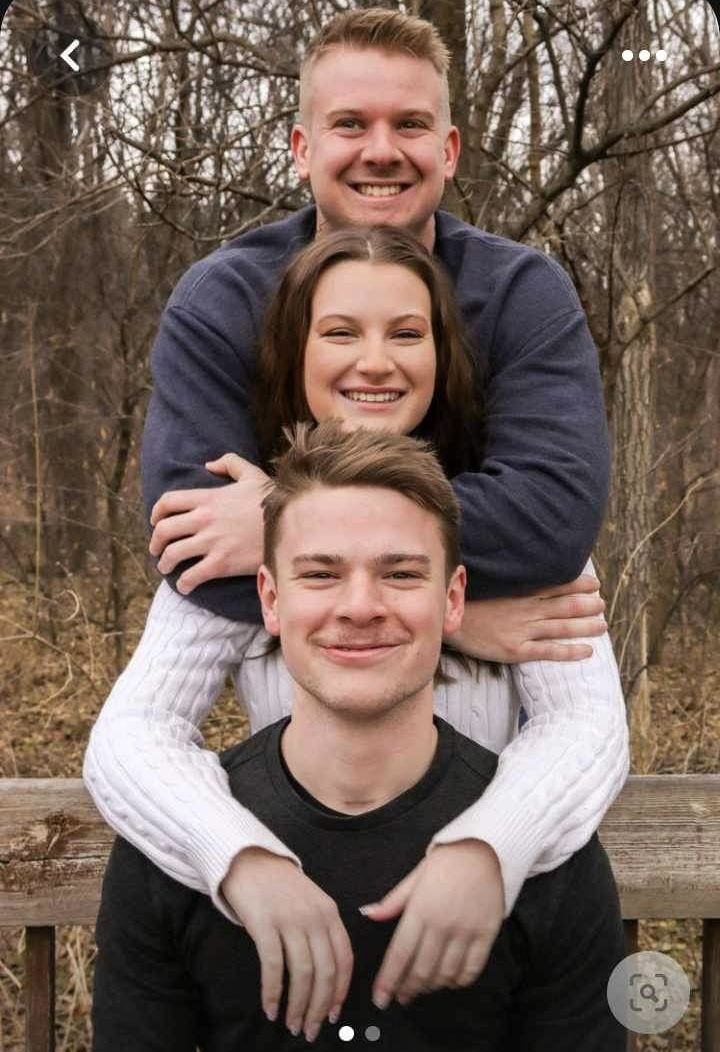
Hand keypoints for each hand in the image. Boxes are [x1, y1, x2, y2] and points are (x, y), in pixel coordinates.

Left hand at [148, 454, 270, 592]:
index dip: (156, 513)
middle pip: (164, 530)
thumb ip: (230, 463)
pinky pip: (192, 576)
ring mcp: (211, 542)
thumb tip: (209, 465)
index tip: (154, 523)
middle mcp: (204, 519)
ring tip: (166, 569)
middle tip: (157, 551)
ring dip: (165, 564)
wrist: (290, 526)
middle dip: (155, 543)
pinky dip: (183, 584)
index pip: (168, 502)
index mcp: (208, 498)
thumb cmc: (272, 501)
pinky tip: (185, 586)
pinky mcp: (221, 563)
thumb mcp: (252, 474)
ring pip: (173, 555)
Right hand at [222, 848, 353, 1042]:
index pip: (344, 959)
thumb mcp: (312, 901)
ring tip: (292, 1024)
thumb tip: (328, 973)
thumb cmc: (279, 885)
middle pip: (325, 972)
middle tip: (311, 1030)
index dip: (341, 991)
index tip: (334, 1015)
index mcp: (330, 912)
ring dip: (298, 1006)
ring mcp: (290, 920)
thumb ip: (322, 929)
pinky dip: (273, 992)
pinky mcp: (265, 924)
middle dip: (320, 1007)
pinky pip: (273, 967)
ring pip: (302, 974)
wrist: (248, 859)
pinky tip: (270, 1008)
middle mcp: (315, 917)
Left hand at [362, 841, 503, 1007]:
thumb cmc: (444, 863)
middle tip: (401, 997)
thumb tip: (368, 914)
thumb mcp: (414, 877)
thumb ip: (392, 902)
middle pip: (421, 970)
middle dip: (408, 989)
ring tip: (423, 987)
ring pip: (445, 974)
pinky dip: (458, 981)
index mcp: (420, 909)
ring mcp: (466, 930)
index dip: (388, 980)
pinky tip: (450, 980)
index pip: (400, 954)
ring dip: (431, 986)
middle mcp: (442, 923)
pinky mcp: (486, 934)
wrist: (482, 849)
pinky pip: (471, 969)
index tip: (380, 999)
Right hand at [444, 573, 605, 662]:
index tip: (594, 583)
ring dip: (586, 626)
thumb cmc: (465, 598)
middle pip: (565, 606)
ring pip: (562, 627)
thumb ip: (508, 576)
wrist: (445, 618)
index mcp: (520, 591)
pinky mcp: (516, 649)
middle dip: (588, 605)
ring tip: (602, 625)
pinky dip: (570, 651)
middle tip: (602, 604)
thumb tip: (522, 567)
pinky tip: (587, 650)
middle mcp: (526, 609)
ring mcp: (523, 630)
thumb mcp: (488, 579)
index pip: (556, 585)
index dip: (578, 584)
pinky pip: (549, 651)